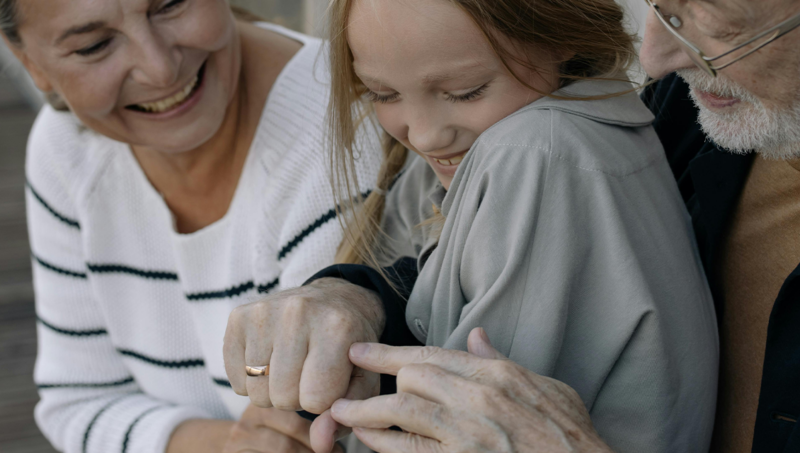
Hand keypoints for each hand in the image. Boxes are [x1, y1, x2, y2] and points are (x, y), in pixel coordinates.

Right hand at [223, 278, 383, 451]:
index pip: (317, 399)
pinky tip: (270, 361)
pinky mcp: (239, 316)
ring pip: (257, 392)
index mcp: (337, 326)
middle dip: (298, 397)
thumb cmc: (350, 345)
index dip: (324, 401)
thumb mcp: (362, 378)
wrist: (334, 300)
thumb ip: (346, 413)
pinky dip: (251, 381)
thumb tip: (321, 443)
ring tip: (291, 369)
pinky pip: (235, 378)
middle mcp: (298, 312)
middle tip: (308, 374)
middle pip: (284, 397)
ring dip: (273, 392)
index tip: (330, 381)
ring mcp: (265, 312)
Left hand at [330, 328, 613, 452]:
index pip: (432, 354)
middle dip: (376, 379)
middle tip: (347, 380)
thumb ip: (504, 362)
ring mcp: (468, 434)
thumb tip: (476, 336)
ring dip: (366, 411)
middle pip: (411, 377)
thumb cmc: (571, 438)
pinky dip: (383, 443)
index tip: (362, 351)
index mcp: (497, 376)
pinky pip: (410, 450)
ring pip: (402, 411)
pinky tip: (366, 440)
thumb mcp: (549, 389)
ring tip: (341, 412)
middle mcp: (479, 400)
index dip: (390, 352)